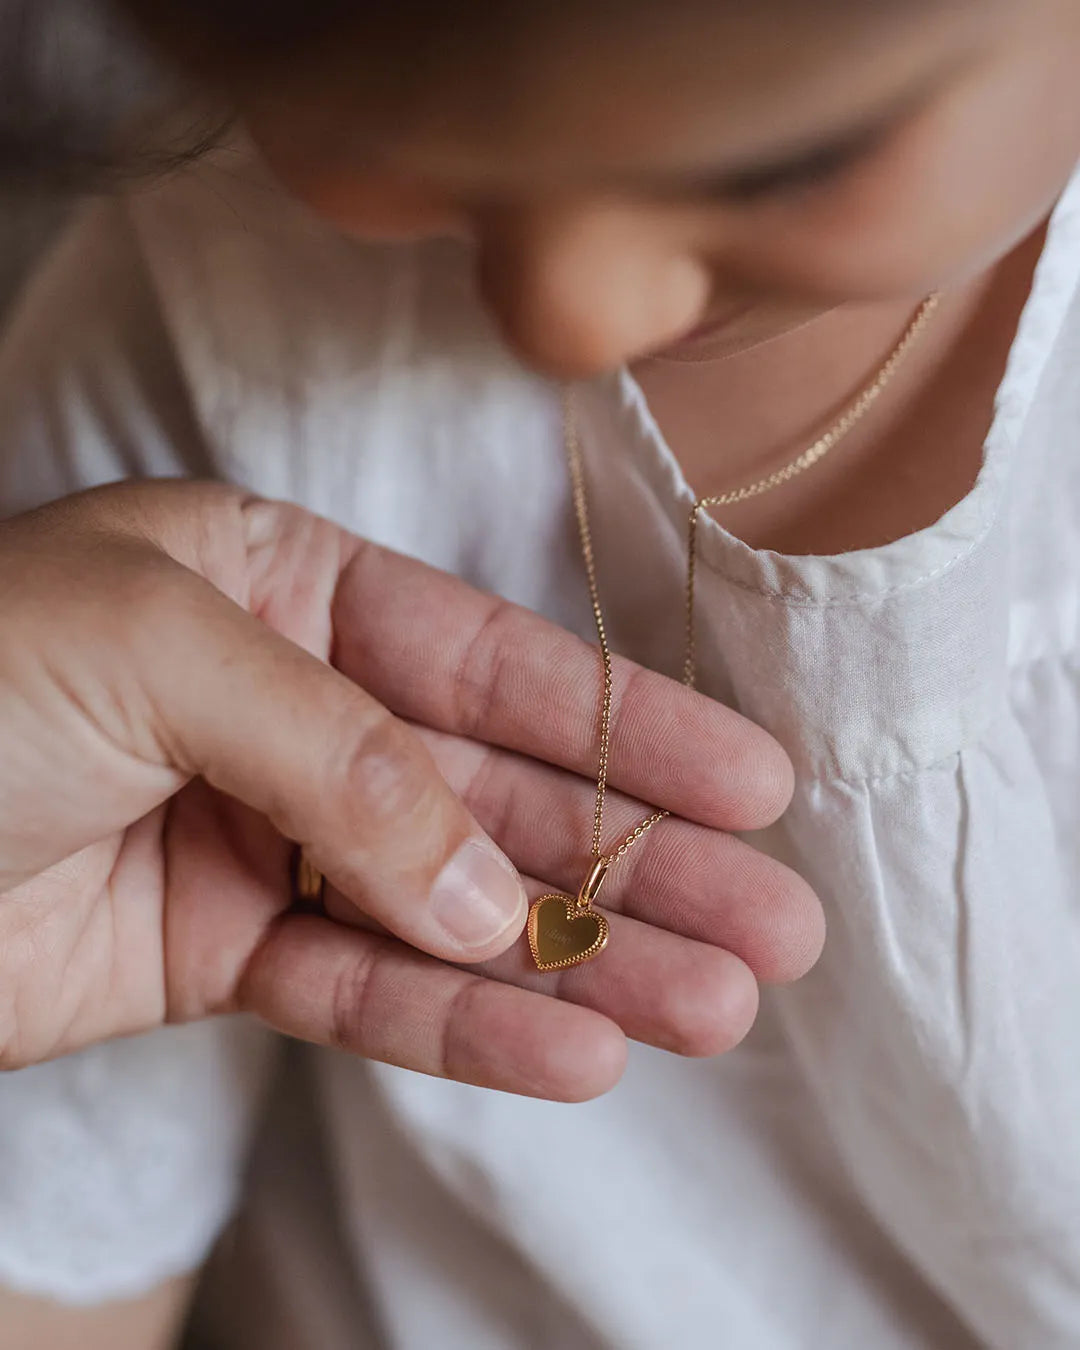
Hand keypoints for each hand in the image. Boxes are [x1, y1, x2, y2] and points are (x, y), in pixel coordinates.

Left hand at [0, 481, 821, 1093]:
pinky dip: (464, 1027)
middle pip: (501, 792)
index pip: (489, 658)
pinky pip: (364, 991)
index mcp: (280, 583)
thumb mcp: (156, 640)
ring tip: (715, 1006)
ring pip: (455, 906)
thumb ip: (338, 751)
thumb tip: (485, 884)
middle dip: (640, 862)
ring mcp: (262, 832)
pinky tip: (576, 1052)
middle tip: (775, 927)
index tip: (751, 785)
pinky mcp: (217, 948)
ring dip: (585, 962)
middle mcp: (291, 703)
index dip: (627, 726)